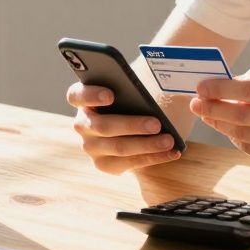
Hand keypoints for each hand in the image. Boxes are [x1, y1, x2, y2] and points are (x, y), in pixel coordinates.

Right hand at [66, 81, 181, 174]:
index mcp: (82, 99)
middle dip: (131, 125)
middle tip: (156, 124)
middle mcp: (82, 124)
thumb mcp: (129, 89)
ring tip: (169, 140)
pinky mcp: (104, 164)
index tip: (111, 95)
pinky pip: (130, 163)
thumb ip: (132, 86)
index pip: (77, 95)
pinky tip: (172, 152)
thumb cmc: (131, 100)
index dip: (91, 95)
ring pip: (118, 147)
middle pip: (102, 126)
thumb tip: (159, 85)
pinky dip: (154, 157)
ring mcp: (91, 147)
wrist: (133, 124)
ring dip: (147, 145)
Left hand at [190, 66, 249, 176]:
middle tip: (196, 103)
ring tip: (209, 116)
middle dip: (212, 108)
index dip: (220, 89)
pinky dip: (237, 139)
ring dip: (220, 124)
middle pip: (240, 114)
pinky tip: (232, 130)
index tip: (201, 87)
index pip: (249, 90)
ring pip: (242, 134)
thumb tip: (231, 80)